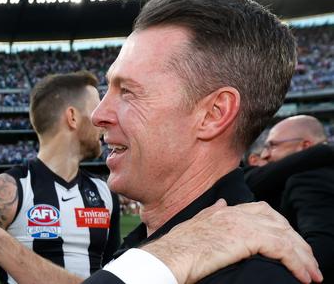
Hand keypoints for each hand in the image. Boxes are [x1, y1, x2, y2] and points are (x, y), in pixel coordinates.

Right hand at [143, 199, 321, 283]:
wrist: (168, 257)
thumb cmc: (176, 249)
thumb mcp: (195, 225)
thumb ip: (211, 214)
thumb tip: (222, 204)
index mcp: (224, 211)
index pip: (262, 211)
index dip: (280, 228)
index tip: (290, 247)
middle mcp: (235, 213)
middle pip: (279, 222)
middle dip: (297, 242)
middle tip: (308, 263)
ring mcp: (242, 224)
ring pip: (286, 236)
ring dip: (303, 256)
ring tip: (311, 274)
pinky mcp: (247, 238)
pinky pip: (283, 249)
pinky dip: (298, 263)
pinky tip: (302, 276)